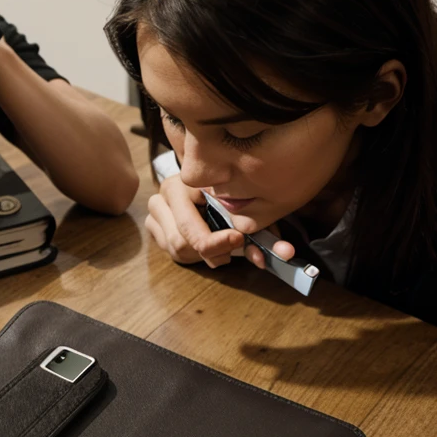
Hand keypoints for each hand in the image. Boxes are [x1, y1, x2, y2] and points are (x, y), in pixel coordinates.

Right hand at [144, 174, 294, 268]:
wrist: (210, 180)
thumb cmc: (234, 194)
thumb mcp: (250, 209)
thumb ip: (264, 231)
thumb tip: (284, 253)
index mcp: (187, 182)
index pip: (193, 224)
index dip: (216, 240)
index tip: (238, 240)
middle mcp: (165, 192)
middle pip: (181, 241)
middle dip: (210, 251)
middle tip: (229, 254)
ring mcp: (156, 208)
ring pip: (176, 249)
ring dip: (201, 256)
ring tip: (220, 250)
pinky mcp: (152, 223)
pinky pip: (170, 251)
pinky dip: (191, 255)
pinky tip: (204, 247)